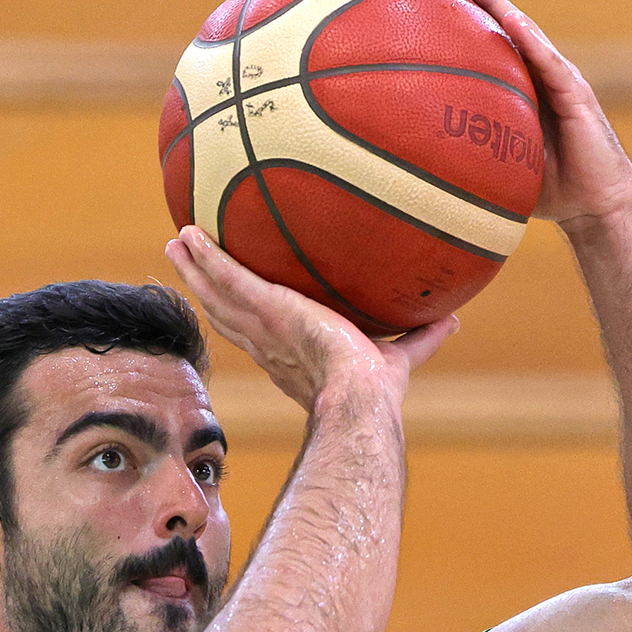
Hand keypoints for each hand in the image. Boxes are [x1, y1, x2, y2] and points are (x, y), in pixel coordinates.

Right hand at [164, 226, 457, 410]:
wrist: (360, 396)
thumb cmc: (378, 390)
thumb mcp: (402, 354)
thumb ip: (424, 337)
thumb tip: (456, 319)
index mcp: (290, 357)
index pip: (258, 335)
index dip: (241, 318)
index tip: (231, 301)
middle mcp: (268, 344)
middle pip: (225, 313)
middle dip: (204, 289)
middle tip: (185, 263)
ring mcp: (262, 328)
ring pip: (216, 296)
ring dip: (194, 270)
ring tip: (175, 245)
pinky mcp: (266, 309)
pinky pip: (228, 278)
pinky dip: (206, 258)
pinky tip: (189, 235)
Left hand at [418, 0, 631, 231]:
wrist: (599, 207)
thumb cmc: (551, 191)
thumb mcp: (501, 168)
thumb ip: (471, 154)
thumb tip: (418, 162)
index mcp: (520, 86)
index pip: (482, 41)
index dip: (453, 14)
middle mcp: (539, 74)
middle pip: (498, 23)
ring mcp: (560, 79)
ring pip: (524, 31)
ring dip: (494, 1)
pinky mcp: (577, 94)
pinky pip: (551, 63)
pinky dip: (531, 40)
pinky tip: (511, 18)